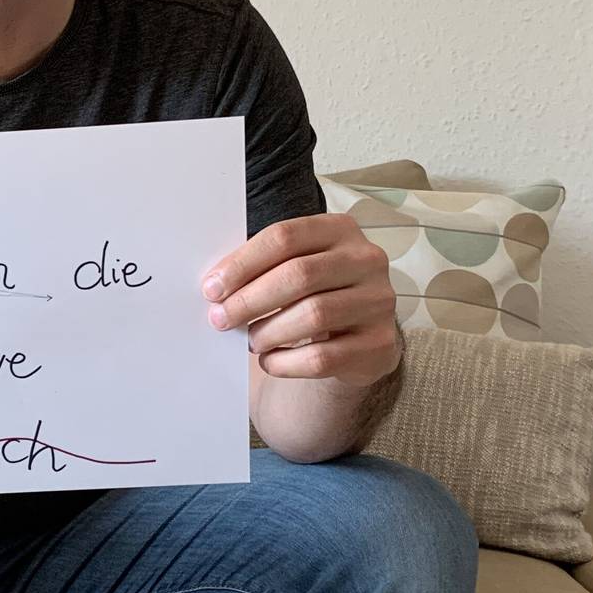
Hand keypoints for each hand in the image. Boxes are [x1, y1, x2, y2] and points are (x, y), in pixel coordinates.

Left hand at [201, 213, 401, 384]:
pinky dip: (286, 362)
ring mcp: (378, 302)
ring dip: (269, 332)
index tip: (213, 288)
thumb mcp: (295, 268)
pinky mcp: (379, 345)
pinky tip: (270, 361)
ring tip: (251, 341)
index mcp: (340, 229)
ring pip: (313, 315)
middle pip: (299, 274)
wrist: (357, 337)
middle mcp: (367, 260)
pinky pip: (323, 357)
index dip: (243, 263)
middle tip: (221, 319)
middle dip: (250, 300)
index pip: (285, 237)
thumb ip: (263, 268)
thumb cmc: (314, 294)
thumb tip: (215, 287)